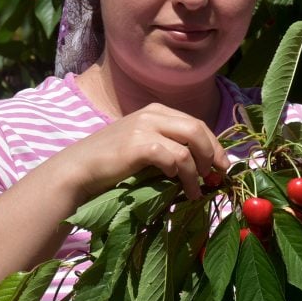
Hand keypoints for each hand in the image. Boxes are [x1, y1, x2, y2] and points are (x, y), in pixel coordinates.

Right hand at [64, 103, 229, 199]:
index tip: (221, 165)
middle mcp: (152, 114)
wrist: (80, 168)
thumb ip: (167, 145)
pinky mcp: (139, 145)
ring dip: (198, 172)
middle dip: (213, 154)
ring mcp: (145, 127)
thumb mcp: (142, 144)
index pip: (196, 123)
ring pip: (189, 145)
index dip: (213, 144)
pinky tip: (176, 185)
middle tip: (216, 175)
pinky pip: (174, 158)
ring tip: (197, 190)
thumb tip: (200, 164)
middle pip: (198, 129)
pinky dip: (181, 174)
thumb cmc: (111, 162)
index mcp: (156, 111)